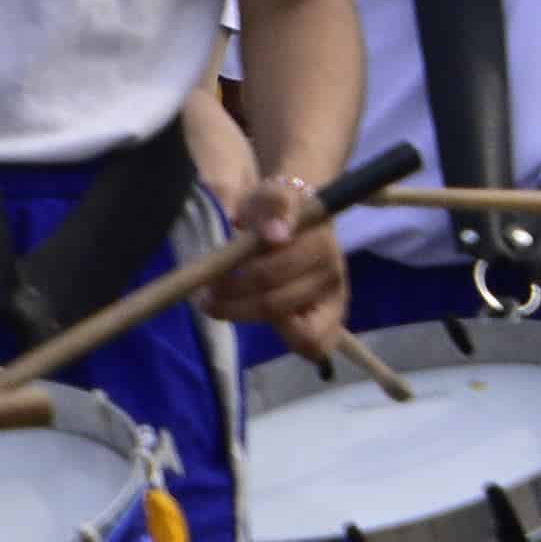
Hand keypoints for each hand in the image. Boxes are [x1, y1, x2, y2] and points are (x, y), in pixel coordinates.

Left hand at [204, 173, 353, 366]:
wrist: (302, 215)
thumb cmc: (277, 208)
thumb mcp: (269, 195)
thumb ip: (273, 206)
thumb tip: (276, 235)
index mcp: (318, 244)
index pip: (271, 274)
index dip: (236, 283)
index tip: (210, 278)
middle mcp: (331, 274)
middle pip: (274, 304)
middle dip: (232, 303)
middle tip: (205, 295)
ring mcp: (335, 298)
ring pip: (294, 331)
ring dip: (251, 320)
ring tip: (220, 306)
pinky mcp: (334, 318)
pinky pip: (319, 346)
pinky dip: (291, 342)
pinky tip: (266, 326)